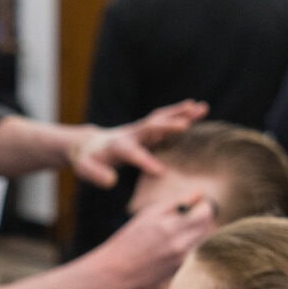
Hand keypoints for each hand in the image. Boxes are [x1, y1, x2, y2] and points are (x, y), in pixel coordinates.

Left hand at [68, 100, 207, 186]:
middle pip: (149, 127)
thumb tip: (111, 180)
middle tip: (185, 126)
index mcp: (117, 146)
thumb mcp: (85, 168)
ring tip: (202, 107)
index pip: (132, 153)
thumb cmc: (87, 160)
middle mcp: (131, 133)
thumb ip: (96, 174)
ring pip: (161, 119)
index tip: (161, 172)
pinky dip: (181, 114)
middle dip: (166, 127)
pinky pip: (165, 120)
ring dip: (181, 114)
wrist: (88, 144)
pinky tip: (198, 110)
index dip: (145, 161)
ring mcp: (140, 129)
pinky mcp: (147, 129)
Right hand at [92, 193, 218, 288]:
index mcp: (172, 227)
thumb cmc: (128, 239)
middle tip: (189, 216)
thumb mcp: (148, 214)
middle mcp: (181, 245)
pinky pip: (195, 253)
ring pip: (204, 241)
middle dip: (203, 219)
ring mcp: (182, 260)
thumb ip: (175, 203)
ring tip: (180, 231)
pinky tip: (174, 246)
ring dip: (198, 233)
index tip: (196, 204)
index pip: (206, 213)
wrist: (116, 271)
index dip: (204, 206)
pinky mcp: (181, 271)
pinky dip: (191, 246)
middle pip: (209, 228)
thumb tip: (198, 194)